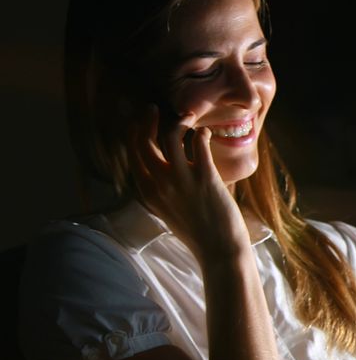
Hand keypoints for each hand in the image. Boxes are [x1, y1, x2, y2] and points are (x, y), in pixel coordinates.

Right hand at [129, 104, 250, 263]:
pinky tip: (205, 133)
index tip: (139, 121)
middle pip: (143, 142)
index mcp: (148, 193)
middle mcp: (159, 185)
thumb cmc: (198, 232)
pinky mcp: (205, 178)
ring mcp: (181, 181)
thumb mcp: (168, 211)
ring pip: (170, 137)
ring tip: (186, 116)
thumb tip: (162, 169)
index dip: (133, 133)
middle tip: (152, 108)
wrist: (219, 250)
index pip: (133, 155)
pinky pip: (198, 145)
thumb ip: (161, 190)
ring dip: (177, 121)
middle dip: (145, 120)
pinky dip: (201, 134)